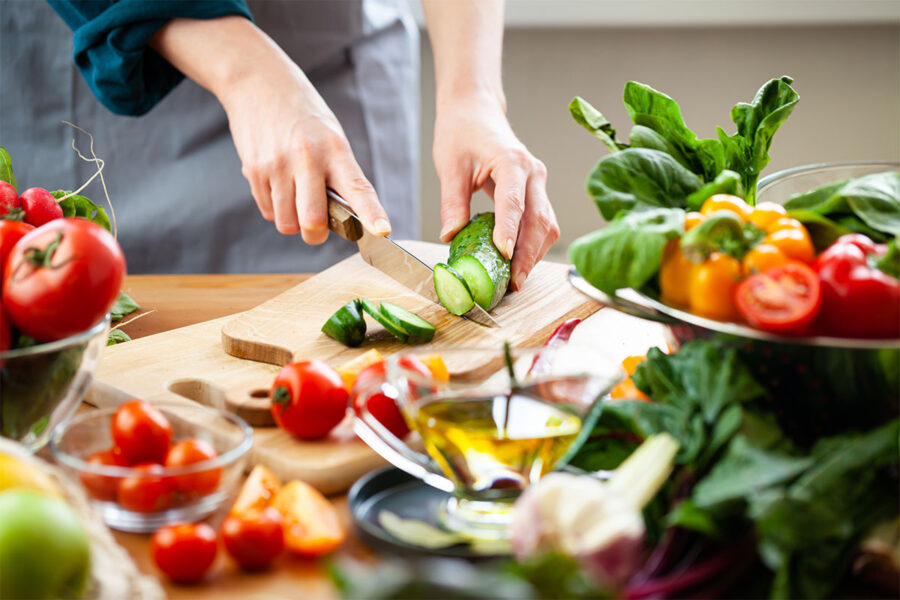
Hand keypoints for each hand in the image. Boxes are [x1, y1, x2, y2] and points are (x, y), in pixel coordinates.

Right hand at [219, 65, 390, 242]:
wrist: (257, 80)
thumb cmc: (303, 115)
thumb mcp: (330, 136)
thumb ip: (338, 175)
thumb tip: (342, 220)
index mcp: (335, 149)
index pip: (357, 188)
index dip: (371, 214)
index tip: (382, 231)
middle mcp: (307, 158)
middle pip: (313, 221)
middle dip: (316, 234)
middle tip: (318, 226)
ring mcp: (277, 165)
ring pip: (287, 223)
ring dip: (292, 221)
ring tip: (294, 196)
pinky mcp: (253, 170)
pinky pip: (267, 211)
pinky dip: (275, 209)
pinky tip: (277, 184)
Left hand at [433, 94, 558, 290]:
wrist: (476, 112)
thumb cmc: (461, 133)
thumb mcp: (450, 166)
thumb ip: (452, 203)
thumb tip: (451, 236)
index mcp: (511, 161)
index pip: (514, 202)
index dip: (510, 232)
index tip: (504, 256)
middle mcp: (533, 173)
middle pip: (539, 220)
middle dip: (527, 255)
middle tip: (513, 283)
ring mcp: (539, 183)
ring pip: (547, 225)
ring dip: (534, 254)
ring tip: (515, 280)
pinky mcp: (537, 192)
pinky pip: (543, 223)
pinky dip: (534, 246)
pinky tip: (518, 263)